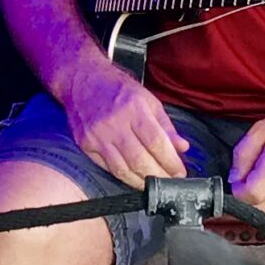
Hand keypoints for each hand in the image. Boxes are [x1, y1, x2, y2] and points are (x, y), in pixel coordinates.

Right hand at [57, 52, 192, 185]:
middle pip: (139, 160)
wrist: (82, 80)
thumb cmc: (118, 89)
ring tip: (153, 184)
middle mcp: (114, 123)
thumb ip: (166, 126)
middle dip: (159, 175)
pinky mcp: (86, 144)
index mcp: (134, 108)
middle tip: (170, 182)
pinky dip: (123, 176)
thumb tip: (182, 147)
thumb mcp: (148, 100)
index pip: (156, 142)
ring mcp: (97, 135)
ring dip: (141, 182)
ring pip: (122, 169)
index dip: (170, 161)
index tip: (180, 173)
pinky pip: (108, 167)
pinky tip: (134, 178)